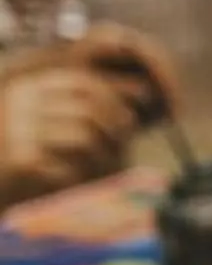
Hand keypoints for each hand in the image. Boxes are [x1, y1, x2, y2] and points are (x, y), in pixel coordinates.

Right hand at [0, 64, 141, 203]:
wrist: (0, 181)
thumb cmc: (36, 150)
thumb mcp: (63, 119)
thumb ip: (97, 105)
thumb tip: (145, 91)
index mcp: (32, 86)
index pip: (86, 84)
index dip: (116, 102)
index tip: (128, 125)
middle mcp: (22, 102)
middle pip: (90, 111)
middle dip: (115, 131)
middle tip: (119, 149)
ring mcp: (17, 129)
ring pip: (85, 138)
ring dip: (102, 158)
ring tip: (101, 169)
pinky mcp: (19, 159)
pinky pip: (70, 166)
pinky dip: (82, 176)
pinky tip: (76, 181)